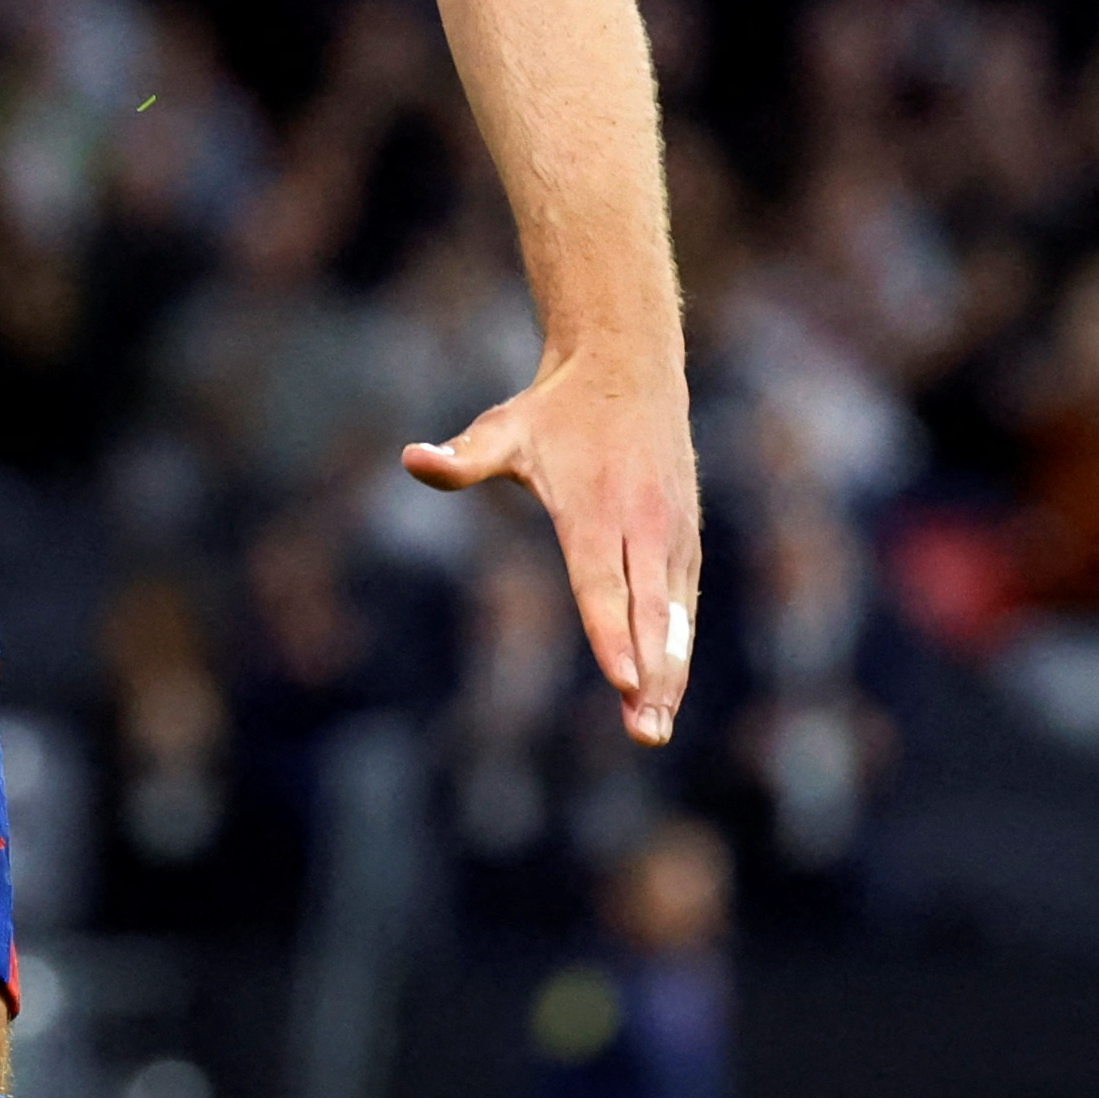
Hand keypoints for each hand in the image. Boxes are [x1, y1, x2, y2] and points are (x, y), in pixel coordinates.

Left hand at [406, 350, 698, 743]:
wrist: (628, 366)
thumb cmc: (557, 410)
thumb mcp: (504, 427)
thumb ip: (462, 458)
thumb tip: (412, 459)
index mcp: (596, 507)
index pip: (602, 582)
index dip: (611, 634)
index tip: (622, 683)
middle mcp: (643, 524)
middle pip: (647, 612)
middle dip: (649, 674)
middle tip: (645, 731)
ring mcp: (672, 534)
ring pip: (674, 615)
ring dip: (670, 672)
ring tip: (655, 727)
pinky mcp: (687, 539)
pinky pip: (684, 602)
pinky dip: (679, 647)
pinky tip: (669, 690)